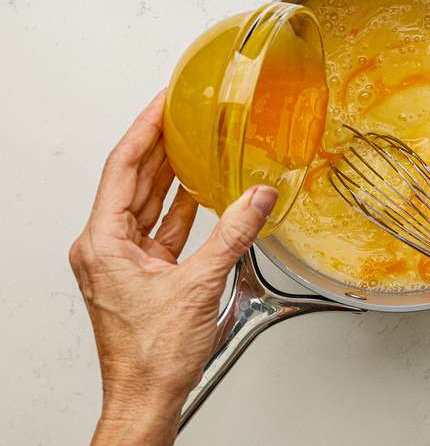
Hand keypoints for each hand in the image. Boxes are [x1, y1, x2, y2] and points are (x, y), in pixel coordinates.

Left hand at [69, 92, 278, 445]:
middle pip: (132, 180)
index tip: (163, 100)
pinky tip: (203, 189)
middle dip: (159, 143)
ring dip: (172, 173)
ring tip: (195, 139)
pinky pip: (160, 227)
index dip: (145, 128)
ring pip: (147, 202)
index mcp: (102, 243)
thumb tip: (258, 197)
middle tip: (183, 110)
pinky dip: (181, 207)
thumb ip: (234, 233)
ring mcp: (120, 262)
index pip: (123, 167)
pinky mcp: (139, 276)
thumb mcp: (200, 284)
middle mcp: (104, 248)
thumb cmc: (152, 356)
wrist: (147, 397)